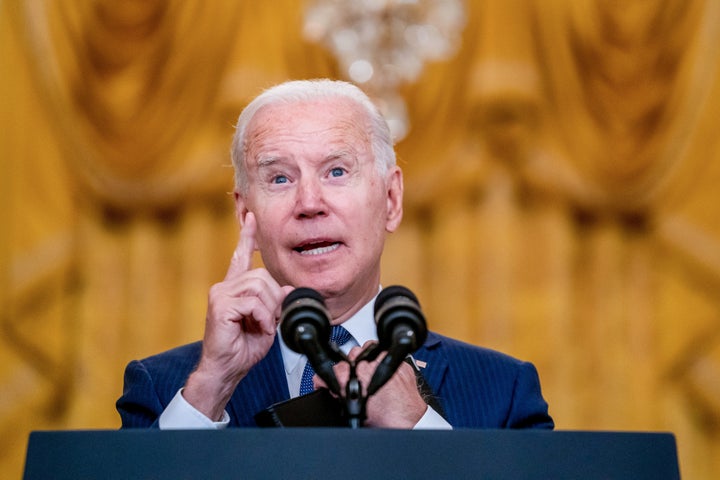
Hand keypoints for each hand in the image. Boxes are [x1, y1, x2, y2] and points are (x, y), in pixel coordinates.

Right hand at [184, 212, 292, 419]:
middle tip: (269, 321)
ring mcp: (220, 294)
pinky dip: (262, 318)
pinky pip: (254, 302)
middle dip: (274, 300)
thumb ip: (274, 303)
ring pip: (260, 287)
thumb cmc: (242, 349)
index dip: (247, 237)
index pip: (241, 256)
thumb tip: (286, 288)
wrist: (226, 370)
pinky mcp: (220, 305)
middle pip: (263, 276)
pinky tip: (256, 329)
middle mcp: (225, 287)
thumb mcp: (266, 322)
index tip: (252, 218)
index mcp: (234, 288)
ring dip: (269, 311)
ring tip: (261, 327)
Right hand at [317, 342, 427, 427]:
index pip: (335, 368)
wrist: (411, 422)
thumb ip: (340, 396)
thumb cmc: (388, 420)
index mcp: (356, 379)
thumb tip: (329, 388)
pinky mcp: (400, 363)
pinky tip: (384, 375)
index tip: (332, 381)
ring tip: (369, 374)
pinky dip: (384, 363)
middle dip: (350, 367)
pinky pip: (387, 355)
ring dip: (366, 360)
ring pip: (369, 349)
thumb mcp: (357, 411)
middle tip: (354, 380)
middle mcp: (371, 367)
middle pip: (351, 355)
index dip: (332, 376)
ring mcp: (387, 362)